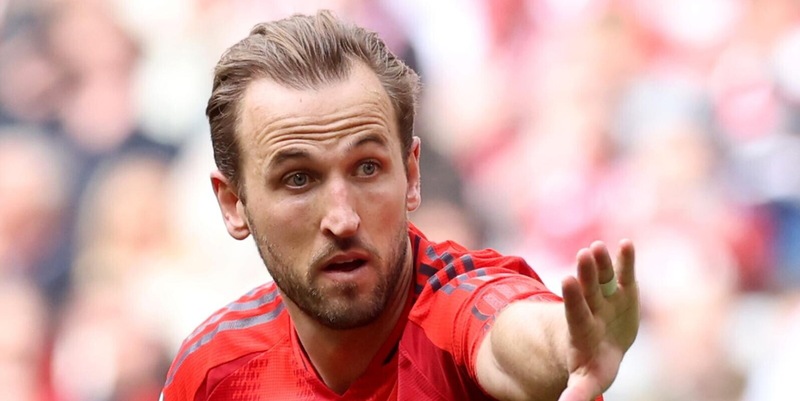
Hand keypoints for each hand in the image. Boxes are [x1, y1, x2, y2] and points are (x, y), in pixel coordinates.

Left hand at [558, 240, 638, 400]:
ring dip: (602, 262)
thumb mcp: (587, 380)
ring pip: (602, 278)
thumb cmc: (593, 366)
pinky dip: (626, 260)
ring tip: (598, 246)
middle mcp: (592, 310)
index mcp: (582, 331)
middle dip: (587, 274)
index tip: (567, 278)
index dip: (573, 297)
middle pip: (588, 290)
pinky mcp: (624, 293)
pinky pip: (624, 275)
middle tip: (583, 254)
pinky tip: (626, 243)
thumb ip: (579, 390)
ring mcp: (607, 300)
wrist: (600, 348)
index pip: (576, 311)